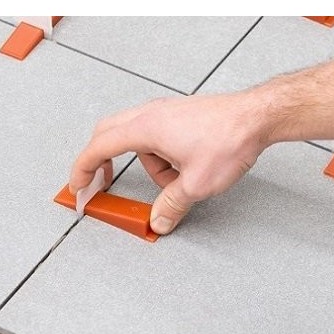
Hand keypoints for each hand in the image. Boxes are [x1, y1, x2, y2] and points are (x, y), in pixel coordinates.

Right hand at [70, 92, 267, 234]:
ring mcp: (165, 113)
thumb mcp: (196, 184)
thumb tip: (158, 221)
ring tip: (176, 184)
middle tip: (102, 185)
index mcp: (145, 128)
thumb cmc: (229, 139)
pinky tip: (187, 170)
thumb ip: (171, 205)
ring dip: (149, 167)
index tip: (77, 187)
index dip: (83, 170)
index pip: (99, 147)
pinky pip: (158, 139)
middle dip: (102, 163)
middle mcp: (150, 115)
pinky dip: (163, 158)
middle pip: (108, 136)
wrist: (256, 117)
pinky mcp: (179, 116)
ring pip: (138, 141)